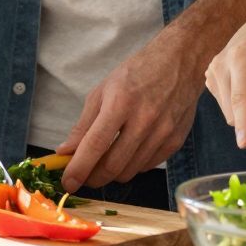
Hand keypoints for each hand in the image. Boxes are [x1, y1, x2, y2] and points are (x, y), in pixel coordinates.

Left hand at [57, 30, 206, 191]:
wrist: (180, 62)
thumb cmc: (137, 73)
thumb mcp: (103, 91)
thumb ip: (84, 124)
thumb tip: (65, 151)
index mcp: (121, 102)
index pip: (95, 145)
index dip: (79, 168)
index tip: (68, 183)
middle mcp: (144, 119)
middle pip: (113, 165)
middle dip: (93, 178)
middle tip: (84, 176)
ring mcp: (163, 132)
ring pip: (130, 171)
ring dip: (113, 173)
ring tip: (106, 160)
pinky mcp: (176, 141)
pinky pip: (147, 166)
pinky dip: (133, 166)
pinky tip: (129, 152)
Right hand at [203, 6, 245, 149]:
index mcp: (242, 59)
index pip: (240, 98)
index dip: (244, 123)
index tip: (245, 143)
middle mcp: (221, 64)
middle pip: (232, 111)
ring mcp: (212, 70)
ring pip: (227, 111)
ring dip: (244, 111)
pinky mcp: (210, 76)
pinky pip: (223, 103)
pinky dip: (237, 104)